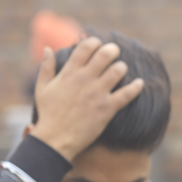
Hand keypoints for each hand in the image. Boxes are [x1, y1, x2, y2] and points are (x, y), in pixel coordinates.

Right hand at [28, 37, 144, 161]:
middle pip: (105, 55)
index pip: (86, 48)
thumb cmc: (48, 114)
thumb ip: (46, 67)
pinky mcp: (107, 109)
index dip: (95, 42)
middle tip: (115, 52)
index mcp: (69, 73)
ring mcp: (97, 93)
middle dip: (112, 50)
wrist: (56, 139)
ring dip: (121, 67)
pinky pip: (127, 94)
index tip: (99, 44)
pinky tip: (140, 83)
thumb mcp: (42, 87)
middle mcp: (85, 80)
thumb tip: (48, 49)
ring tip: (121, 69)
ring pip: (117, 71)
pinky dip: (136, 87)